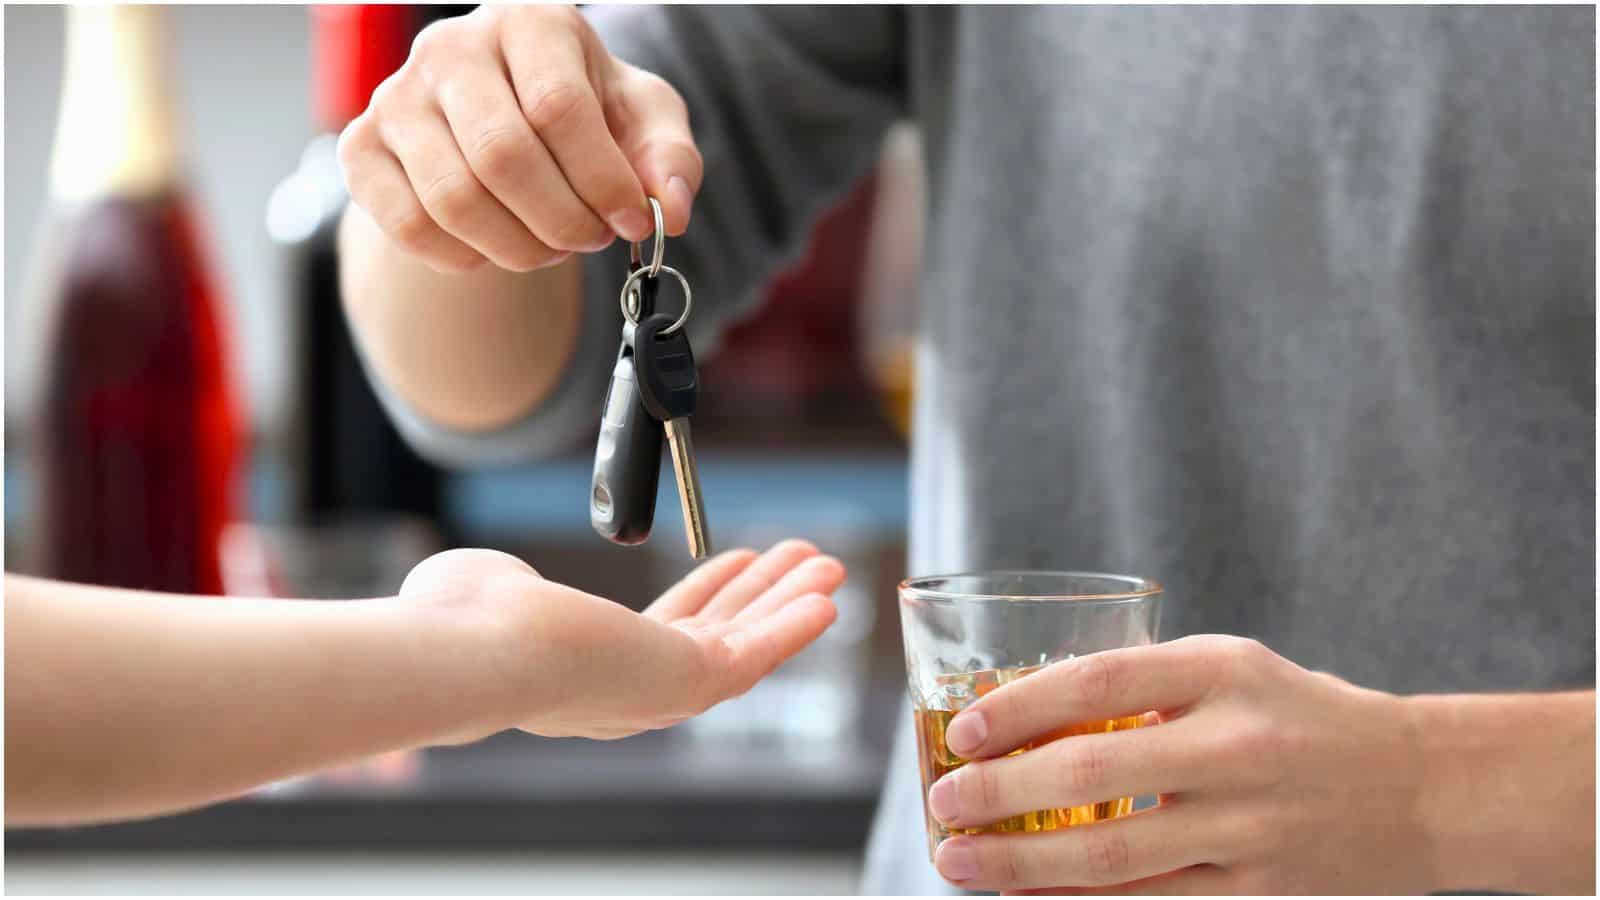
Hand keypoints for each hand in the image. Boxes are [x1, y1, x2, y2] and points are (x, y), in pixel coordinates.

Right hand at [337, 5, 700, 273]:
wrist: (501, 124)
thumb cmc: (585, 115)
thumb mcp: (642, 120)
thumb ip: (670, 158)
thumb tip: (669, 209)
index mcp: (530, 23)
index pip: (557, 105)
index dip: (602, 178)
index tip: (632, 221)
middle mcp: (452, 48)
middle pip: (501, 156)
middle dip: (561, 220)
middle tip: (591, 238)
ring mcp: (397, 97)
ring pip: (453, 199)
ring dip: (518, 247)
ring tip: (552, 245)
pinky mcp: (361, 148)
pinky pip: (409, 225)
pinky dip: (465, 257)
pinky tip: (498, 246)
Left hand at [401, 540, 843, 740]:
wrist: (478, 646)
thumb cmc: (464, 623)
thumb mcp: (490, 587)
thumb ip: (509, 585)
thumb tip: (495, 579)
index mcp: (587, 671)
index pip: (665, 632)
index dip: (711, 595)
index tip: (739, 562)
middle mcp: (629, 691)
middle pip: (715, 638)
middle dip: (762, 597)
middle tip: (798, 561)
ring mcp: (660, 693)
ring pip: (742, 645)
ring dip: (788, 604)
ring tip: (824, 567)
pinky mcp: (687, 685)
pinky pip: (755, 655)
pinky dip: (792, 626)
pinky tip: (823, 599)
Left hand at [924, 635, 1430, 893]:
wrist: (1418, 787)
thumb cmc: (1297, 715)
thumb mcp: (1231, 668)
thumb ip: (1144, 686)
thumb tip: (1023, 714)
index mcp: (1222, 671)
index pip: (1097, 683)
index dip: (1017, 708)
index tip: (962, 732)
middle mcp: (1236, 744)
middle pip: (1091, 773)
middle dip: (998, 794)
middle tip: (941, 803)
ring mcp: (1250, 824)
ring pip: (1111, 854)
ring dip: (1019, 862)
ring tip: (960, 861)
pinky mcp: (1259, 888)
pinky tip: (1027, 894)